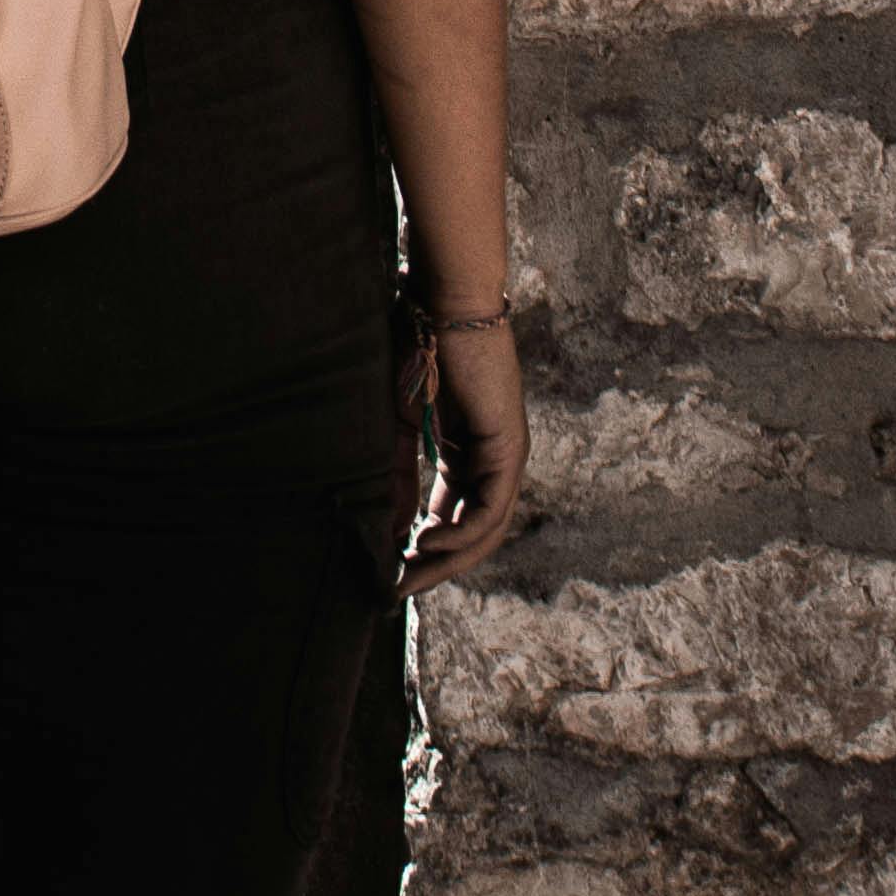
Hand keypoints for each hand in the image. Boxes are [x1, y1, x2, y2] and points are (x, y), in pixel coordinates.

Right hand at [400, 312, 525, 588]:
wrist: (442, 304)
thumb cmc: (418, 348)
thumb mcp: (401, 423)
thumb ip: (399, 473)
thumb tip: (386, 525)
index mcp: (467, 456)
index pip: (451, 518)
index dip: (421, 550)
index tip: (387, 573)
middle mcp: (493, 463)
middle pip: (471, 534)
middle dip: (434, 566)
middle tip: (396, 590)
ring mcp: (505, 458)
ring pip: (484, 530)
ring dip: (448, 559)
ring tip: (408, 573)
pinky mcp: (508, 450)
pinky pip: (490, 508)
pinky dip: (462, 532)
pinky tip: (426, 542)